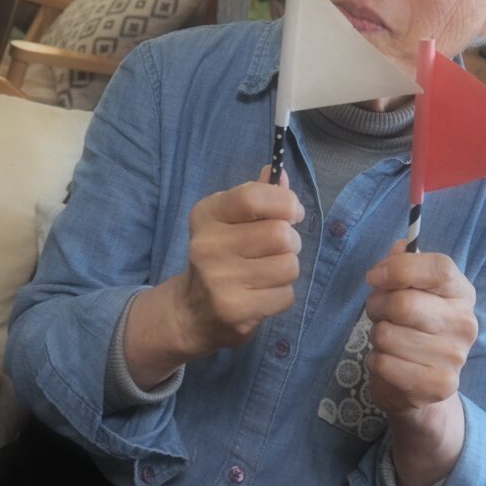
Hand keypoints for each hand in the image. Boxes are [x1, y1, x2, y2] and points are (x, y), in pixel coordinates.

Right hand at [173, 165, 303, 357]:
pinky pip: (286, 295)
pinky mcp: (234, 310)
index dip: (285, 202)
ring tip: (267, 272)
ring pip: (289, 265)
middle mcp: (207, 245)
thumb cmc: (221, 256)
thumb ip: (258, 196)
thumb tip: (282, 175)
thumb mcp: (231, 220)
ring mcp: (219, 280)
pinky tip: (261, 294)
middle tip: (277, 249)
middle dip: (291, 241)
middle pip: (280, 234)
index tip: (292, 213)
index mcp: (207, 215)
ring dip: (287, 269)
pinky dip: (282, 295)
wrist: (192, 311)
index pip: (253, 197)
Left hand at [365, 246, 477, 420]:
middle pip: (405, 303)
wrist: (422, 385)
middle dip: (377, 306)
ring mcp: (455, 357)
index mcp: (461, 292)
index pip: (440, 268)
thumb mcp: (409, 290)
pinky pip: (384, 363)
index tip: (374, 276)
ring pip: (388, 335)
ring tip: (388, 341)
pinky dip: (376, 362)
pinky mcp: (438, 385)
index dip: (400, 268)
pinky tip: (390, 364)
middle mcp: (465, 323)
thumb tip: (400, 247)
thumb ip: (403, 265)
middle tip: (377, 313)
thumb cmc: (411, 327)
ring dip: (376, 336)